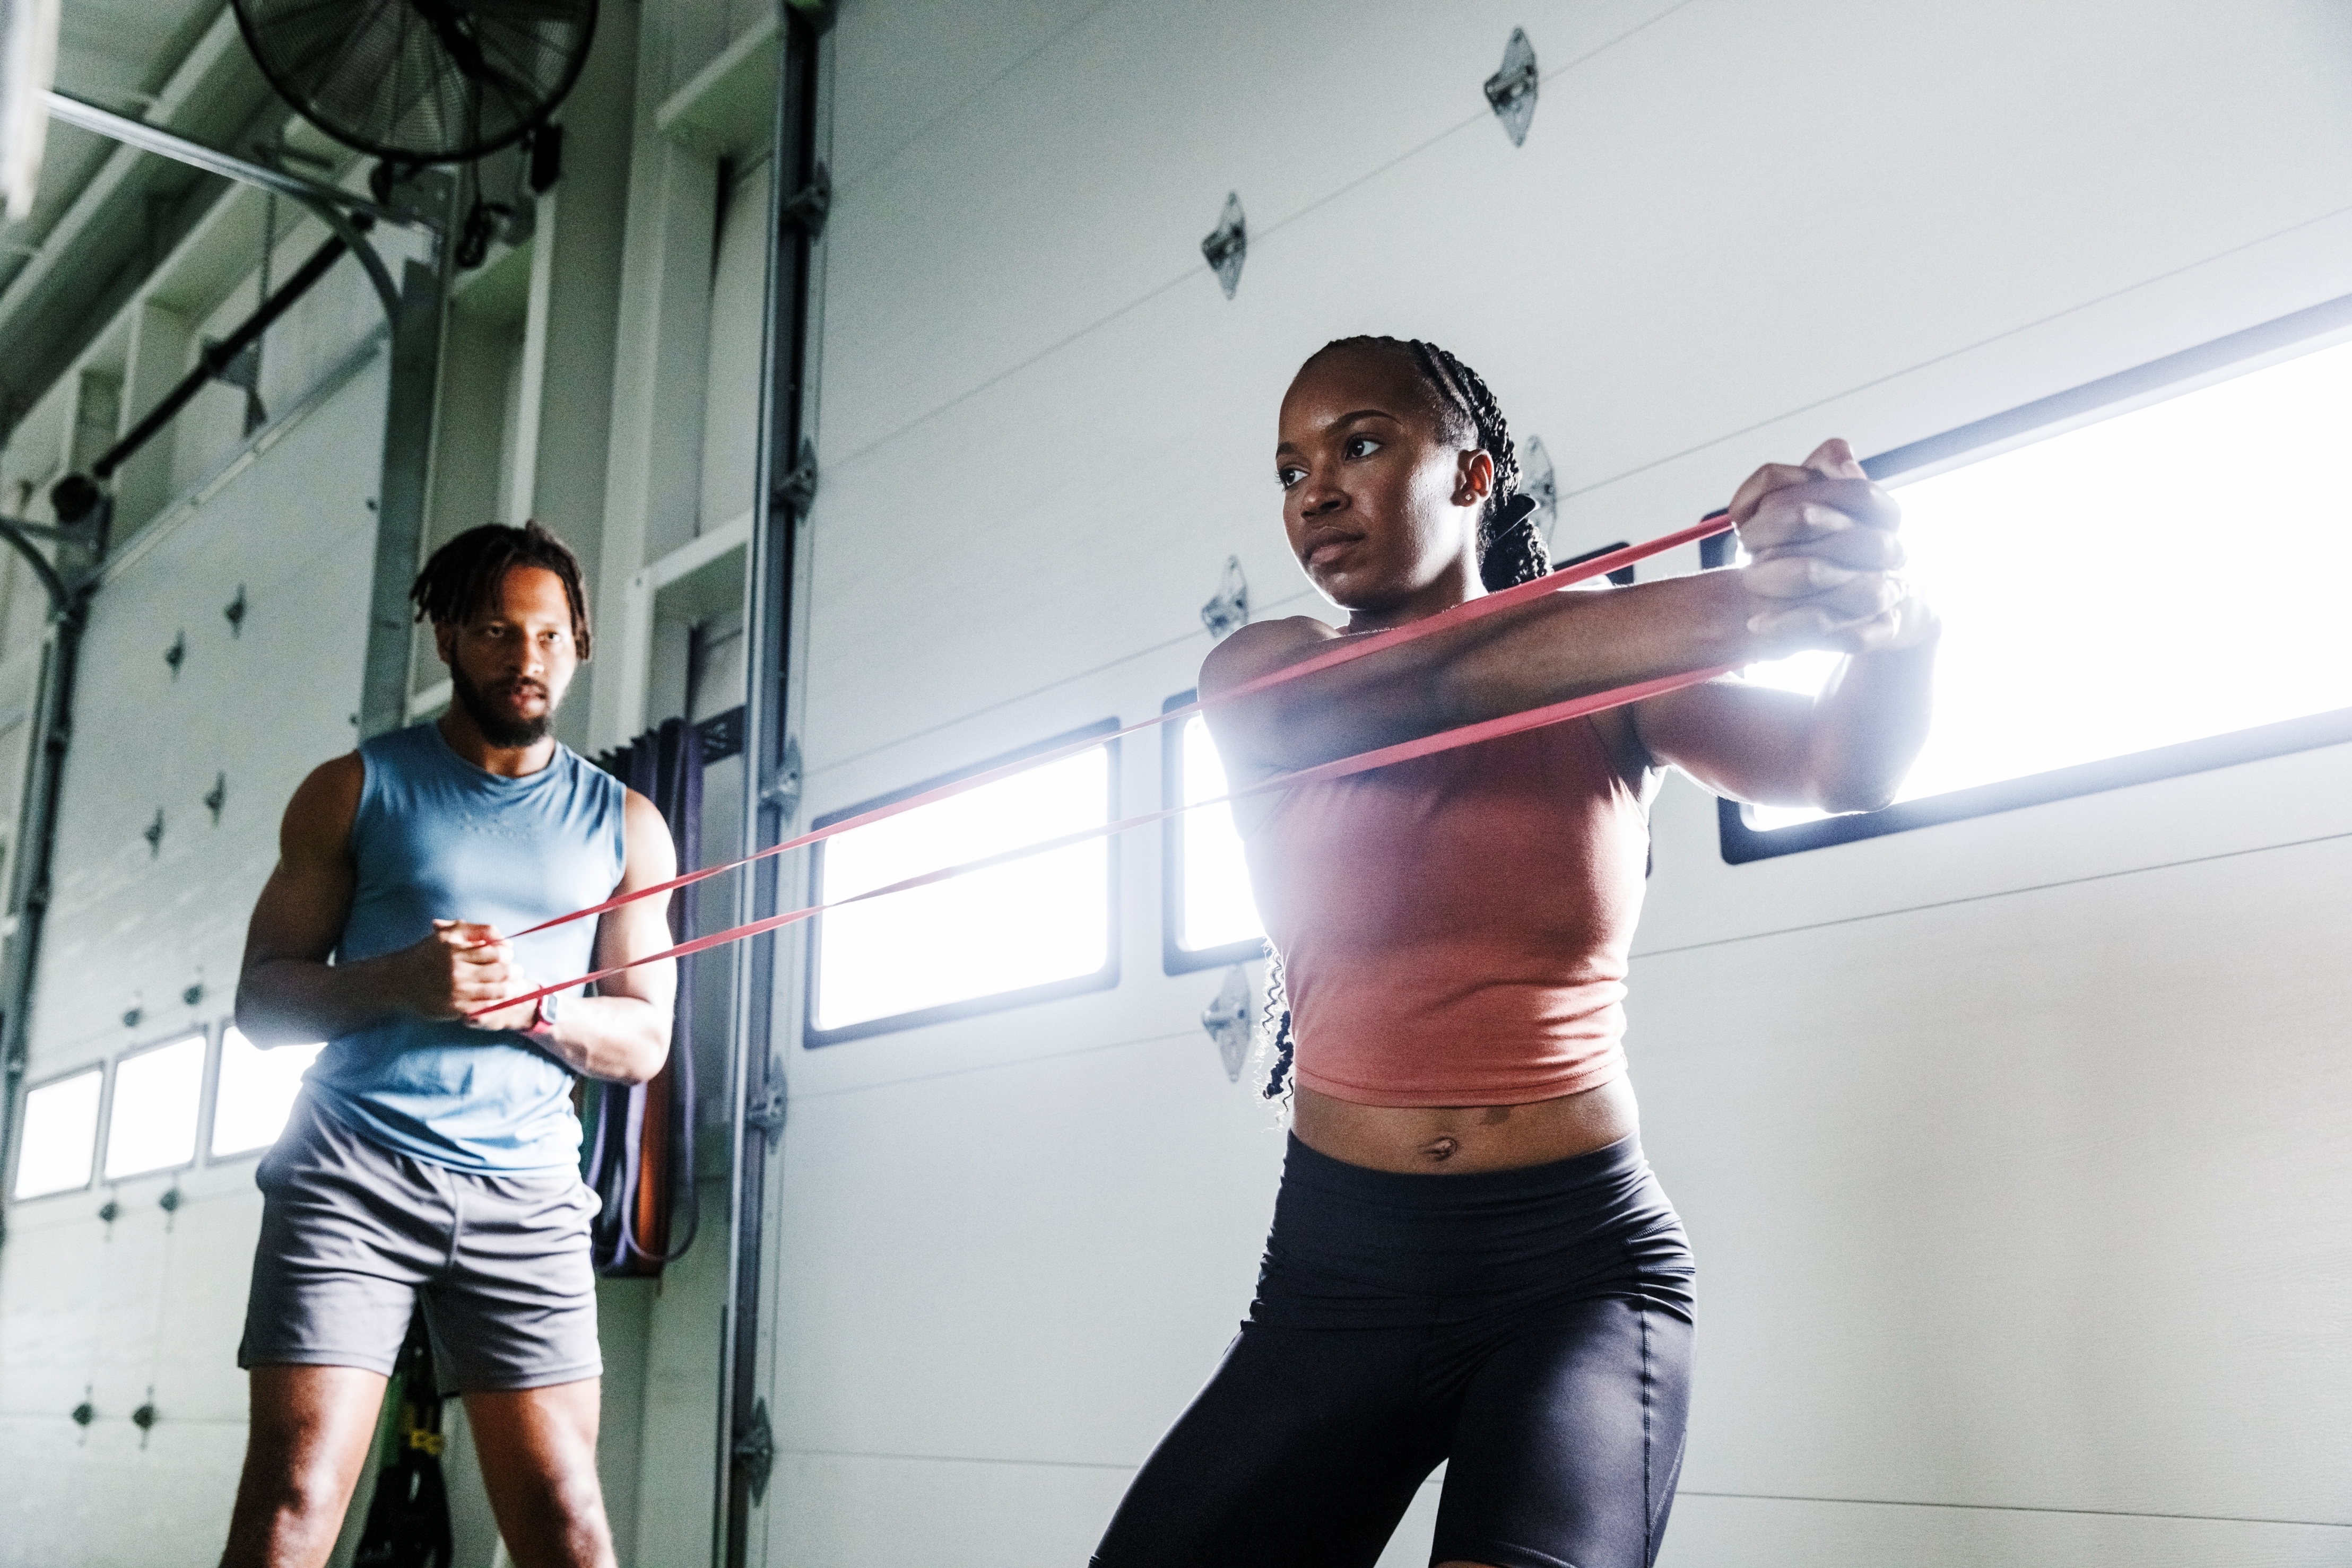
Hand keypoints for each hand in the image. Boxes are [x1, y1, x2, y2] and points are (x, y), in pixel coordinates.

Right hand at [396, 920, 538, 1029]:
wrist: (397, 981)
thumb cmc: (426, 954)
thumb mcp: (446, 934)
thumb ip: (475, 930)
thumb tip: (502, 937)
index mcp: (456, 952)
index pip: (497, 952)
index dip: (507, 952)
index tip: (507, 953)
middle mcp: (457, 973)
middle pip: (501, 972)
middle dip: (514, 971)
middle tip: (517, 971)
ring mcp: (456, 993)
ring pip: (498, 991)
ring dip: (511, 988)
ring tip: (514, 985)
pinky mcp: (455, 1009)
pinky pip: (485, 1007)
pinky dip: (496, 1002)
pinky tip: (498, 998)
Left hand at [1726, 438, 1934, 653]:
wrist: (1857, 601)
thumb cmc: (1817, 544)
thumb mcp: (1794, 504)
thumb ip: (1791, 478)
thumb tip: (1836, 454)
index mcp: (1880, 514)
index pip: (1860, 495)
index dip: (1807, 498)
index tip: (1757, 513)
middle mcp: (1891, 552)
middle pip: (1861, 540)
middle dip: (1797, 535)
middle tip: (1745, 543)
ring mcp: (1889, 593)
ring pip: (1862, 591)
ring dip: (1799, 582)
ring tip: (1750, 578)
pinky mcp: (1879, 631)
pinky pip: (1851, 637)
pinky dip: (1800, 629)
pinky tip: (1760, 624)